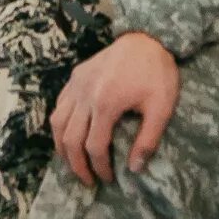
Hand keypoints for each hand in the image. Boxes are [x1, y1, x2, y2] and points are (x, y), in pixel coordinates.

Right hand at [51, 32, 180, 185]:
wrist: (147, 38)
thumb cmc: (157, 73)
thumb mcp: (161, 108)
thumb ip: (147, 140)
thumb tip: (135, 169)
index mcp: (106, 104)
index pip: (94, 146)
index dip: (100, 167)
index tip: (109, 179)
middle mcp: (85, 95)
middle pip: (71, 139)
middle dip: (77, 165)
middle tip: (88, 180)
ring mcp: (77, 85)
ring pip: (57, 123)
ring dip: (61, 148)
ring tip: (72, 163)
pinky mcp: (75, 76)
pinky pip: (59, 105)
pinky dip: (60, 125)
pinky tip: (68, 134)